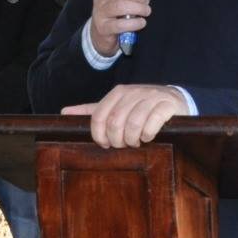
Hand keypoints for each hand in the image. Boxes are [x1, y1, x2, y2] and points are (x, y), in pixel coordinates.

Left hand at [63, 84, 187, 148]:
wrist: (174, 100)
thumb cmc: (141, 107)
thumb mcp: (116, 107)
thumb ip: (92, 111)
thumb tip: (64, 113)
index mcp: (118, 92)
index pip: (99, 115)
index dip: (99, 134)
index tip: (104, 144)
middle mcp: (133, 92)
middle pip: (115, 121)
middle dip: (117, 140)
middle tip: (122, 145)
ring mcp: (151, 97)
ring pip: (133, 123)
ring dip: (132, 139)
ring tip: (135, 143)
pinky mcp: (167, 104)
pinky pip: (153, 121)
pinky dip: (148, 134)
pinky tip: (148, 137)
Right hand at [88, 0, 153, 57]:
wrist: (100, 36)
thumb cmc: (115, 13)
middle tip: (146, 1)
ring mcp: (100, 13)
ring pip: (120, 6)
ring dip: (139, 8)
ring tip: (146, 12)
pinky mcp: (104, 28)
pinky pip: (120, 24)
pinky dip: (135, 23)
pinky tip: (141, 23)